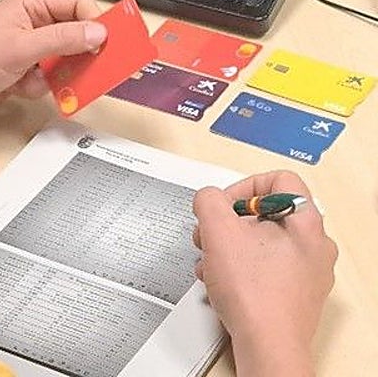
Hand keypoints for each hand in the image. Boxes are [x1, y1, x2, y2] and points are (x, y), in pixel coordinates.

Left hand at [0, 0, 106, 122]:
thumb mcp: (21, 49)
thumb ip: (62, 40)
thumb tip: (98, 32)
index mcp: (30, 4)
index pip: (76, 2)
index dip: (95, 21)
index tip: (108, 43)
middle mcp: (31, 22)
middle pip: (76, 32)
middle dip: (82, 53)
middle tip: (94, 69)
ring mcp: (28, 47)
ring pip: (65, 58)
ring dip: (58, 74)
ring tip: (41, 81)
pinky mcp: (23, 70)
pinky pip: (50, 77)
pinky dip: (41, 87)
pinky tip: (21, 89)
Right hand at [192, 171, 336, 376]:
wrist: (267, 344)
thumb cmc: (255, 294)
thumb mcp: (218, 231)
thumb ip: (209, 201)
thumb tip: (208, 198)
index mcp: (307, 222)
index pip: (280, 179)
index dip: (244, 186)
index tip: (225, 205)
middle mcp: (315, 246)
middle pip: (267, 213)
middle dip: (230, 221)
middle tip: (212, 233)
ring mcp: (308, 272)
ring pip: (263, 242)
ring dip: (230, 246)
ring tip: (212, 261)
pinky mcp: (297, 293)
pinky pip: (266, 267)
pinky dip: (241, 268)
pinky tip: (221, 281)